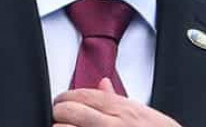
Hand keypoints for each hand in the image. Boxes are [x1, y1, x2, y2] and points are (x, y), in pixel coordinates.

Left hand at [52, 78, 180, 126]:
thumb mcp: (146, 115)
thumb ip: (120, 99)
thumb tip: (103, 83)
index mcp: (122, 110)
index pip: (81, 95)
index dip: (66, 97)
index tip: (61, 101)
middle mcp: (110, 125)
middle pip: (68, 110)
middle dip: (59, 112)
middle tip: (58, 116)